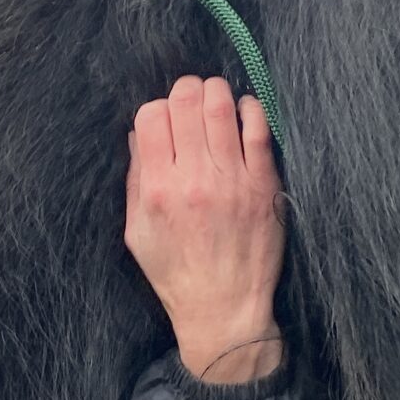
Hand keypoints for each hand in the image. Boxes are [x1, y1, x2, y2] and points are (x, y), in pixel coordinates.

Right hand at [125, 76, 284, 382]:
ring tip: (214, 99)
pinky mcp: (263, 184)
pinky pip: (259, 127)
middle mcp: (193, 179)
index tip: (164, 121)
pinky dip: (249, 108)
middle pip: (185, 101)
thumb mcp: (137, 233)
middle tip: (190, 99)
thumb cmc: (177, 274)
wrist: (225, 308)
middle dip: (184, 91)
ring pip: (221, 105)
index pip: (150, 116)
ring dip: (215, 92)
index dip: (155, 110)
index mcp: (158, 190)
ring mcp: (232, 179)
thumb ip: (136, 180)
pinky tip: (243, 112)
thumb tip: (138, 135)